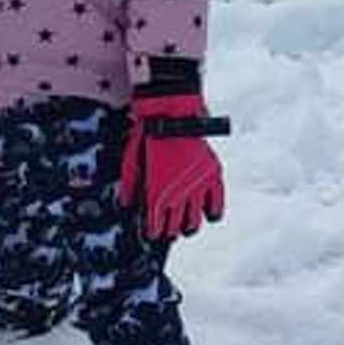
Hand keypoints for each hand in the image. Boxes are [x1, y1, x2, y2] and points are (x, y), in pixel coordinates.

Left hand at [119, 61, 228, 240]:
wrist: (172, 109)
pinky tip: (209, 215)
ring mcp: (198, 183)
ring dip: (189, 227)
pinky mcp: (212, 173)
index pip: (155, 224)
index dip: (153, 232)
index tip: (150, 234)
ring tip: (185, 228)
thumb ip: (129, 185)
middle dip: (170, 232)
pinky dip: (213, 212)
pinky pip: (217, 201)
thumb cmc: (148, 132)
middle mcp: (179, 191)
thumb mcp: (131, 159)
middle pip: (176, 226)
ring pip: (196, 219)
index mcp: (157, 190)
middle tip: (167, 231)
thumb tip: (126, 204)